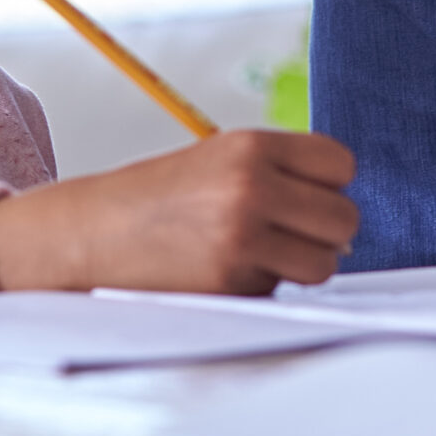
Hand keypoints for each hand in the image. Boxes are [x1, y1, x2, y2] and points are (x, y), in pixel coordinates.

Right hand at [0, 129, 358, 295]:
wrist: (89, 234)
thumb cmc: (157, 200)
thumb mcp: (217, 162)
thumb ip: (279, 178)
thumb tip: (345, 227)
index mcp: (250, 146)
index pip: (340, 163)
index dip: (330, 185)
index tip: (305, 197)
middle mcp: (250, 185)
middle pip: (344, 217)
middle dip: (324, 233)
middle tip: (286, 235)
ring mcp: (242, 235)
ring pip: (325, 262)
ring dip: (302, 266)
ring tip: (258, 256)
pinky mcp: (231, 280)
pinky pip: (283, 289)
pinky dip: (265, 287)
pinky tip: (225, 273)